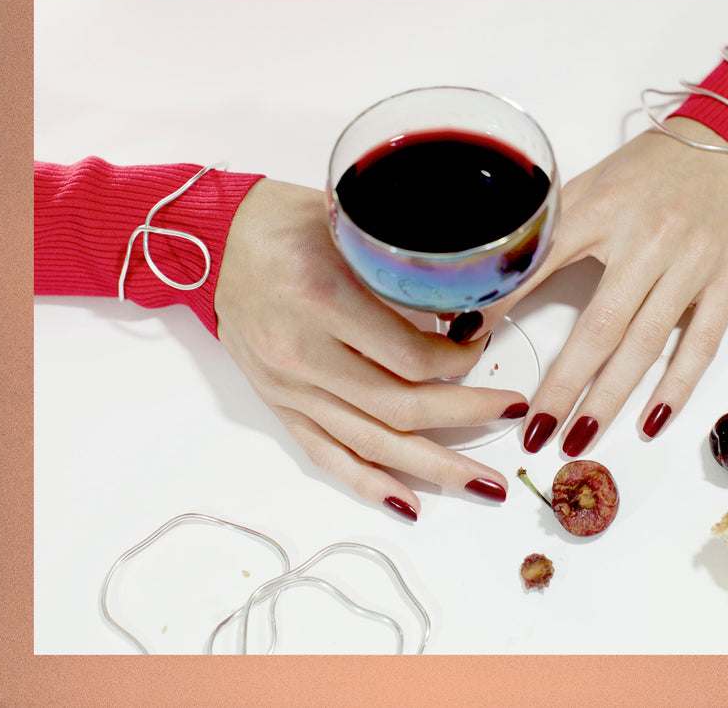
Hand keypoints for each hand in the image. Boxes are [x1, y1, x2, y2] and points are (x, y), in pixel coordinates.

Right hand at [214, 178, 527, 519]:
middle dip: (466, 416)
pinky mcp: (279, 405)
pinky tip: (409, 503)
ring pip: (370, 441)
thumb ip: (403, 269)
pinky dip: (369, 483)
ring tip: (484, 484)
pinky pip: (326, 455)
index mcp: (321, 298)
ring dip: (433, 467)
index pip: (409, 355)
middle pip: (398, 406)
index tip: (485, 346)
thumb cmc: (286, 223)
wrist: (216, 243)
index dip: (460, 360)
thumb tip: (469, 309)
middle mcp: (301, 352)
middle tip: (512, 413)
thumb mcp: (350, 223)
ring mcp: (288, 387)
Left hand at [474, 118, 727, 455]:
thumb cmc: (650, 169)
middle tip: (536, 433)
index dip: (503, 309)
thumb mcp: (588, 189)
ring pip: (646, 344)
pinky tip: (651, 421)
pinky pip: (702, 342)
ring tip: (581, 439)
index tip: (467, 348)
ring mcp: (694, 262)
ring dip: (611, 398)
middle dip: (564, 386)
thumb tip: (488, 285)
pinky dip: (677, 386)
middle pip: (601, 327)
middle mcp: (648, 239)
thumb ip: (546, 236)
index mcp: (602, 209)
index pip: (542, 267)